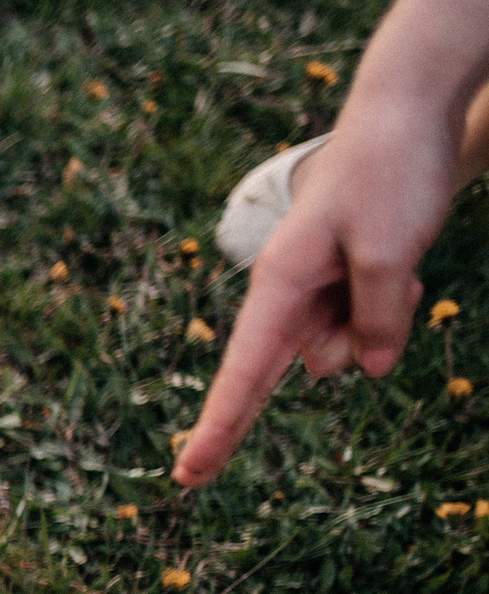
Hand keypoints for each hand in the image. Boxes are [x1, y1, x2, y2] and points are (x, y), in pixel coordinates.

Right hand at [174, 114, 454, 486]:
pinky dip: (389, 307)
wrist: (403, 115)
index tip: (187, 478)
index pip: (243, 373)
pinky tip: (406, 264)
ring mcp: (315, 292)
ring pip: (345, 347)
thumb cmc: (388, 175)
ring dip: (381, 321)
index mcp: (279, 285)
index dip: (218, 428)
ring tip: (402, 261)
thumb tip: (367, 369)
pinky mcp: (342, 285)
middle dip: (351, 344)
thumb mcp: (392, 252)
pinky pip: (364, 324)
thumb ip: (378, 320)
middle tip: (385, 275)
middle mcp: (288, 295)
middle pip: (308, 362)